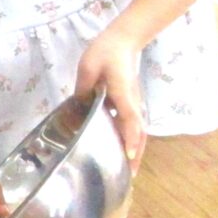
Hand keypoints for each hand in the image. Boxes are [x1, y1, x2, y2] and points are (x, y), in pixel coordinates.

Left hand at [76, 28, 146, 171]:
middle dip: (135, 154)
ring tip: (129, 171)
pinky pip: (134, 125)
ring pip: (138, 131)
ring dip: (136, 150)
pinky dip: (132, 141)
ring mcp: (134, 103)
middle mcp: (132, 101)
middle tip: (130, 176)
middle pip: (138, 131)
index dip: (129, 137)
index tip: (128, 155)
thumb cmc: (104, 53)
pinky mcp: (132, 103)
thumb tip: (79, 108)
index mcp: (121, 92)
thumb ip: (83, 89)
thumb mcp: (88, 68)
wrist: (123, 41)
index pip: (129, 118)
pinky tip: (124, 152)